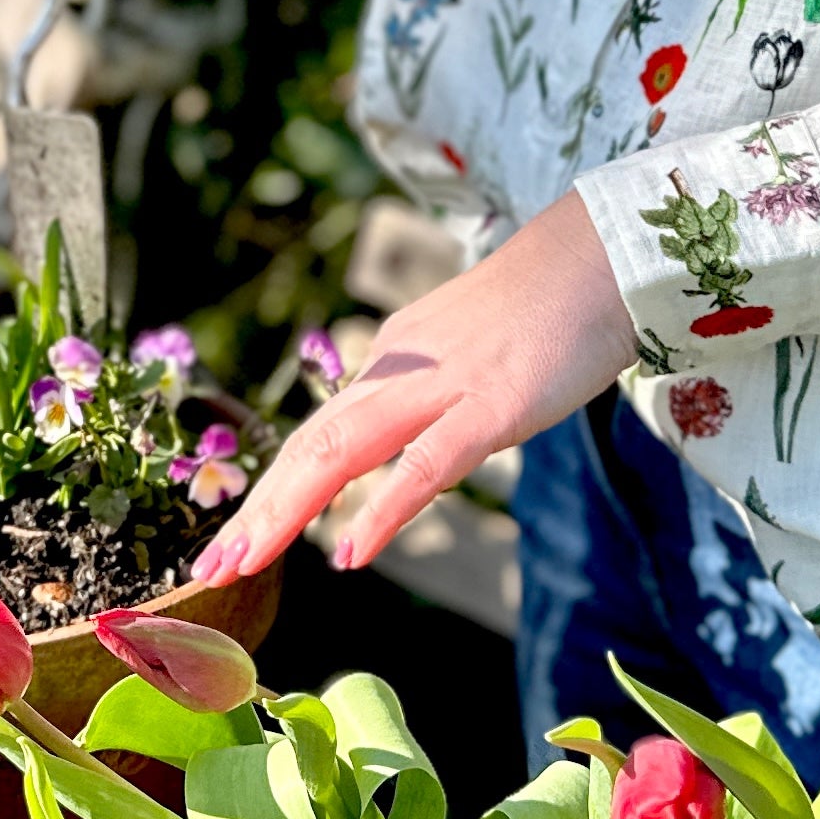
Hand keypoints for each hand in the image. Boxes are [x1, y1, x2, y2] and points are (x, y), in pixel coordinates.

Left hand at [189, 194, 639, 582]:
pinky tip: (353, 551)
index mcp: (398, 359)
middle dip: (259, 507)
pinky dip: (383, 508)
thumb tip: (408, 451)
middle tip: (213, 565)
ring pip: (346, 448)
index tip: (238, 537)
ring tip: (244, 559)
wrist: (607, 254)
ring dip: (288, 508)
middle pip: (315, 443)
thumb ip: (436, 400)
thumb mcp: (475, 356)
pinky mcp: (493, 405)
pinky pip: (428, 463)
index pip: (324, 431)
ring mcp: (446, 386)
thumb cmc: (555, 309)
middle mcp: (404, 368)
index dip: (276, 487)